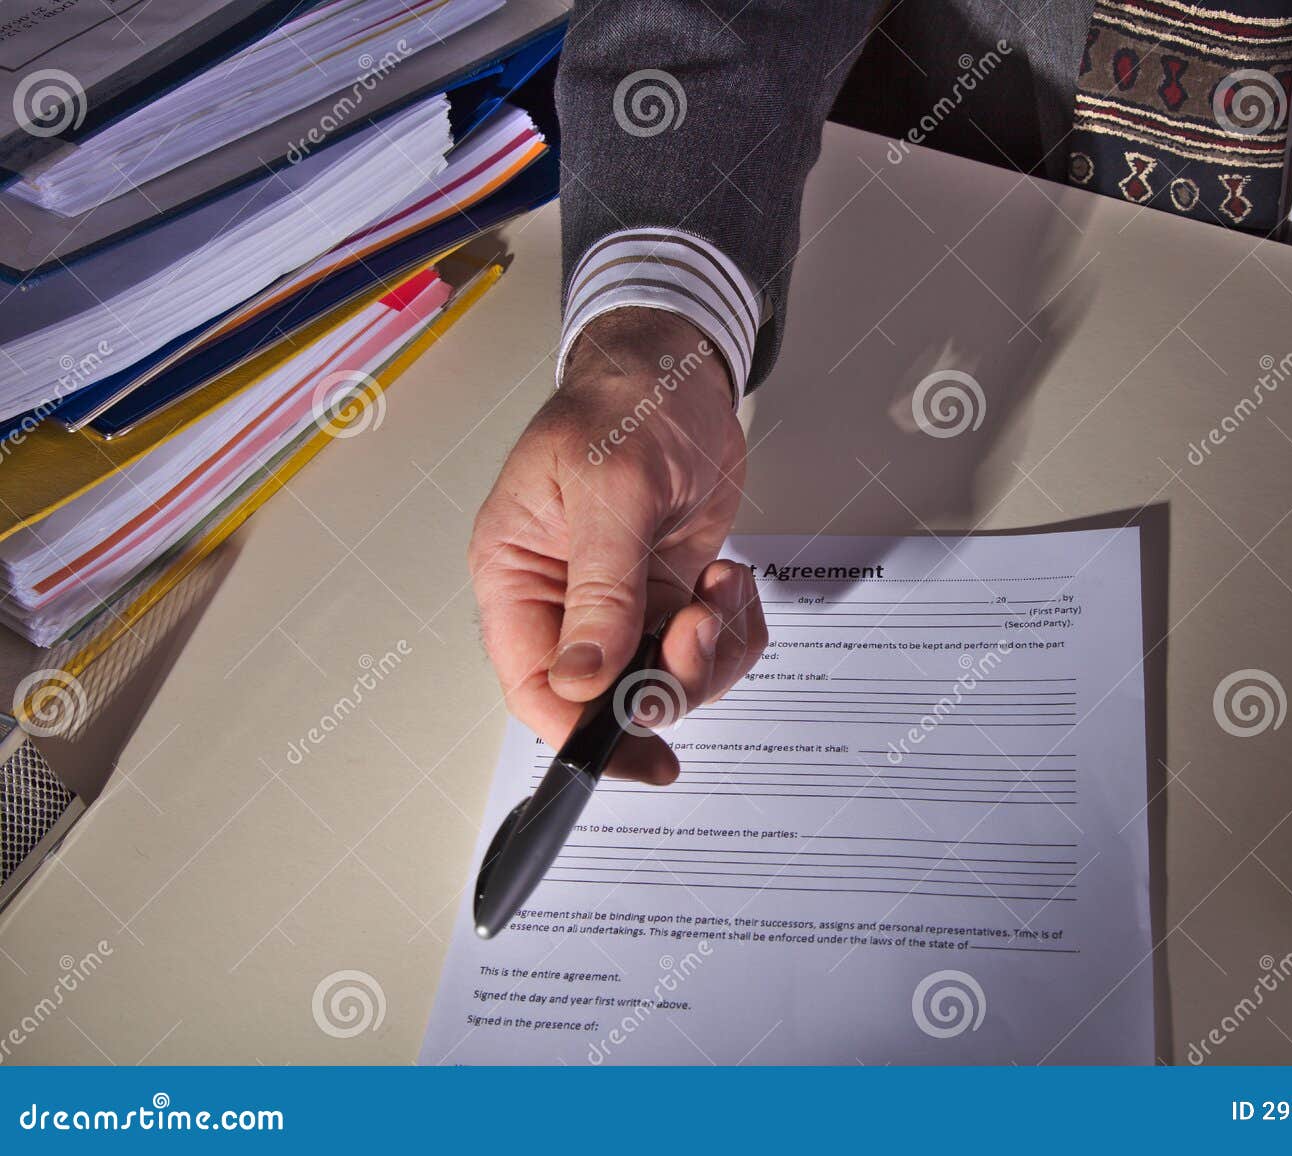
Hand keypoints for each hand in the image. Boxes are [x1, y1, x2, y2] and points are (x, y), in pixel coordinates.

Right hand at [469, 308, 767, 783]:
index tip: (637, 753)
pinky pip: (707, 649)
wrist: (678, 368)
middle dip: (667, 679)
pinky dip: (734, 628)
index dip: (580, 731)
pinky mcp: (669, 593)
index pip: (533, 683)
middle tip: (699, 631)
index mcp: (518, 574)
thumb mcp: (612, 492)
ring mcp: (621, 601)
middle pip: (608, 695)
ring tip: (719, 590)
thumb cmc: (624, 404)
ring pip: (667, 678)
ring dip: (710, 652)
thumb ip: (601, 589)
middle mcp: (565, 599)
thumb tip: (582, 677)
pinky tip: (729, 579)